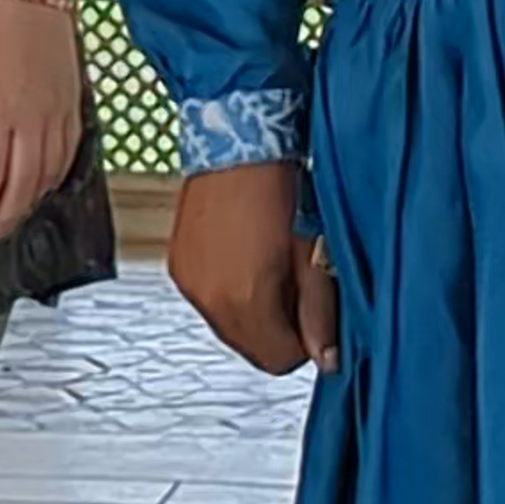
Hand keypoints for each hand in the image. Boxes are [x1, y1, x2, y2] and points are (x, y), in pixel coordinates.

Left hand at [0, 0, 85, 242]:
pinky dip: (58, 174)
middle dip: (8, 215)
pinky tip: (46, 180)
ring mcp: (58, 113)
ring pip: (50, 173)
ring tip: (17, 211)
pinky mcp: (74, 103)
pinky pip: (70, 151)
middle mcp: (33, 120)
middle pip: (24, 186)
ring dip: (33, 199)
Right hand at [168, 160, 335, 372]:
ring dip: (253, 313)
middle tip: (296, 289)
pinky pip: (209, 302)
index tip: (315, 316)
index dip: (304, 343)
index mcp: (245, 300)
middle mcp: (209, 298)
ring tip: (271, 269)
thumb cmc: (279, 187)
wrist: (238, 143)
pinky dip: (229, 293)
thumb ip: (319, 314)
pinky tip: (246, 259)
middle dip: (278, 331)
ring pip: (229, 328)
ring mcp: (189, 283)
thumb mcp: (314, 253)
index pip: (279, 360)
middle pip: (251, 349)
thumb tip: (325, 356)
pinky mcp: (178, 266)